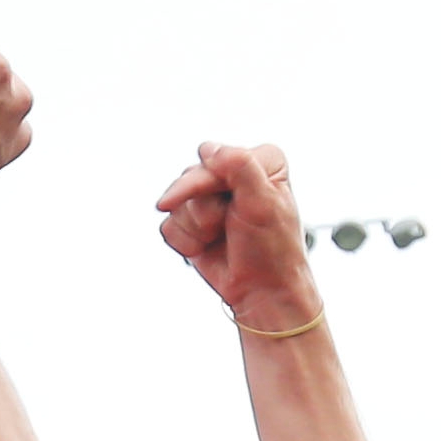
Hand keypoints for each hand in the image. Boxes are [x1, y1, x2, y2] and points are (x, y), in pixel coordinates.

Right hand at [153, 139, 329, 336]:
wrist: (263, 292)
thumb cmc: (272, 250)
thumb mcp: (263, 202)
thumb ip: (239, 166)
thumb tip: (209, 149)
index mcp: (258, 161)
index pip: (212, 157)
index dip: (209, 183)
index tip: (223, 207)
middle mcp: (233, 175)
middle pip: (189, 179)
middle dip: (203, 210)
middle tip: (225, 227)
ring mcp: (210, 199)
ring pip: (176, 204)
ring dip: (196, 229)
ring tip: (219, 239)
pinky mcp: (192, 222)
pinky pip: (169, 226)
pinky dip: (187, 242)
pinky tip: (207, 248)